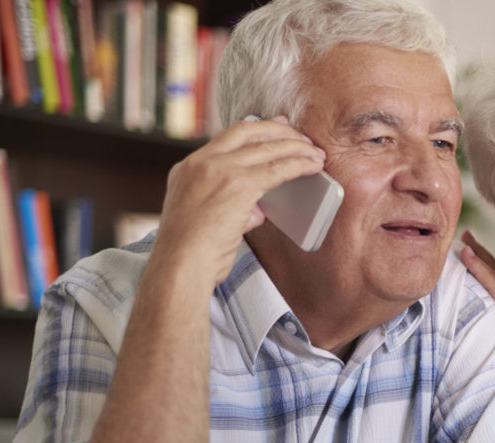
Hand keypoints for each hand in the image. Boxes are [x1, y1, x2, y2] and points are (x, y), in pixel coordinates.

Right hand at [155, 116, 325, 285]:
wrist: (179, 265)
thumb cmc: (190, 253)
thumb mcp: (201, 217)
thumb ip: (229, 205)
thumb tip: (256, 209)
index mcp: (187, 168)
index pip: (226, 137)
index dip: (255, 128)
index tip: (274, 125)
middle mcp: (201, 162)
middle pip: (248, 132)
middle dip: (279, 131)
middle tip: (301, 136)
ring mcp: (219, 170)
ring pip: (267, 147)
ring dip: (296, 147)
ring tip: (315, 153)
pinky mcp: (239, 184)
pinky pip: (278, 168)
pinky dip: (299, 165)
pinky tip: (313, 166)